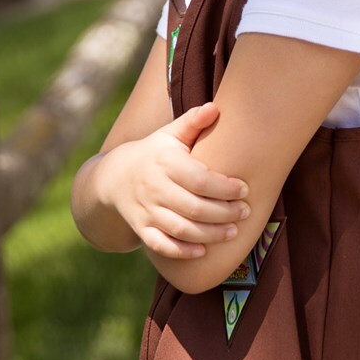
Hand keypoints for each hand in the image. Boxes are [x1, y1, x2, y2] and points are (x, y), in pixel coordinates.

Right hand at [93, 104, 250, 259]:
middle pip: (194, 207)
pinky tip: (203, 251)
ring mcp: (146, 210)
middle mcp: (154, 188)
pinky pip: (160, 245)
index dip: (225, 188)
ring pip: (180, 229)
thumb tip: (215, 107)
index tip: (245, 190)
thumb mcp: (169, 135)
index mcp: (165, 162)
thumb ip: (192, 122)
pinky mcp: (141, 228)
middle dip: (223, 213)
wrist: (115, 177)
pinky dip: (181, 251)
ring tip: (232, 232)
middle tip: (244, 212)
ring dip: (209, 234)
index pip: (199, 179)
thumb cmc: (154, 154)